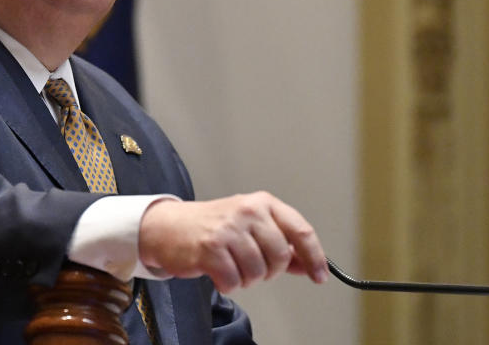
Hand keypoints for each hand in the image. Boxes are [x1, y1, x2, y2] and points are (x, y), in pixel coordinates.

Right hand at [138, 191, 328, 292]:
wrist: (167, 226)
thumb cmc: (211, 227)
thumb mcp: (250, 227)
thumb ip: (280, 244)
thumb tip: (308, 264)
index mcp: (262, 203)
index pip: (300, 230)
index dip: (315, 257)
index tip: (320, 276)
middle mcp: (247, 211)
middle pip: (280, 257)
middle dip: (269, 271)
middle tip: (252, 267)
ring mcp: (228, 228)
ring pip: (258, 272)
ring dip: (246, 279)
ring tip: (231, 267)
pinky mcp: (210, 247)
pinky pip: (235, 281)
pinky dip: (228, 284)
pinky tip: (218, 272)